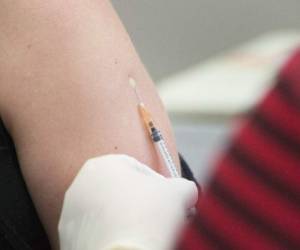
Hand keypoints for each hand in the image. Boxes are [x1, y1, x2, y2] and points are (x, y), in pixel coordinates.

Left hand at [58, 154, 197, 249]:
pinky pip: (96, 231)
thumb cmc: (149, 217)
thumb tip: (186, 193)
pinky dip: (111, 235)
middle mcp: (81, 184)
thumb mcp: (178, 192)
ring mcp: (71, 212)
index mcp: (103, 164)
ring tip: (144, 232)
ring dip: (126, 218)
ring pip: (108, 211)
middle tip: (159, 217)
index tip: (168, 200)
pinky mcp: (68, 237)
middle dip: (142, 202)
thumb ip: (183, 185)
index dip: (158, 184)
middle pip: (121, 190)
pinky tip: (128, 243)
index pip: (138, 169)